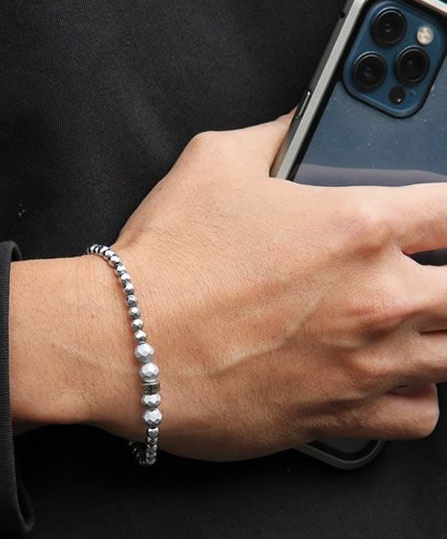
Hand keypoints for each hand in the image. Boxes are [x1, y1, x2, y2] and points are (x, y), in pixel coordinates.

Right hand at [94, 114, 445, 460]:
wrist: (123, 344)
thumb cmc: (168, 257)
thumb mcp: (215, 163)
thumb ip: (276, 133)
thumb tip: (300, 121)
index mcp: (356, 227)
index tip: (446, 220)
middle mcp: (375, 299)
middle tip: (431, 275)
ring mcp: (362, 365)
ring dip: (440, 335)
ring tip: (411, 324)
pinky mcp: (337, 415)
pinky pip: (419, 416)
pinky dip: (416, 397)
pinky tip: (390, 378)